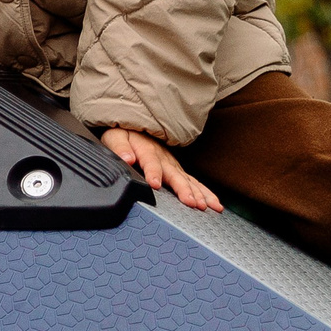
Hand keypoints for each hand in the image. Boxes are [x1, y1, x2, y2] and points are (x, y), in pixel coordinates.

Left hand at [101, 127, 221, 211]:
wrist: (138, 124)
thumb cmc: (124, 134)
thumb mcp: (115, 136)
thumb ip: (120, 147)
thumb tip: (126, 158)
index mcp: (147, 150)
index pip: (150, 161)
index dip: (153, 172)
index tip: (154, 184)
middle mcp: (164, 158)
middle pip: (175, 175)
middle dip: (183, 189)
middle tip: (191, 202)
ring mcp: (173, 164)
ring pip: (189, 180)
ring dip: (199, 193)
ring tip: (206, 206)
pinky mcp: (179, 170)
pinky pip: (194, 182)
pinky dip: (206, 193)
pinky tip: (215, 205)